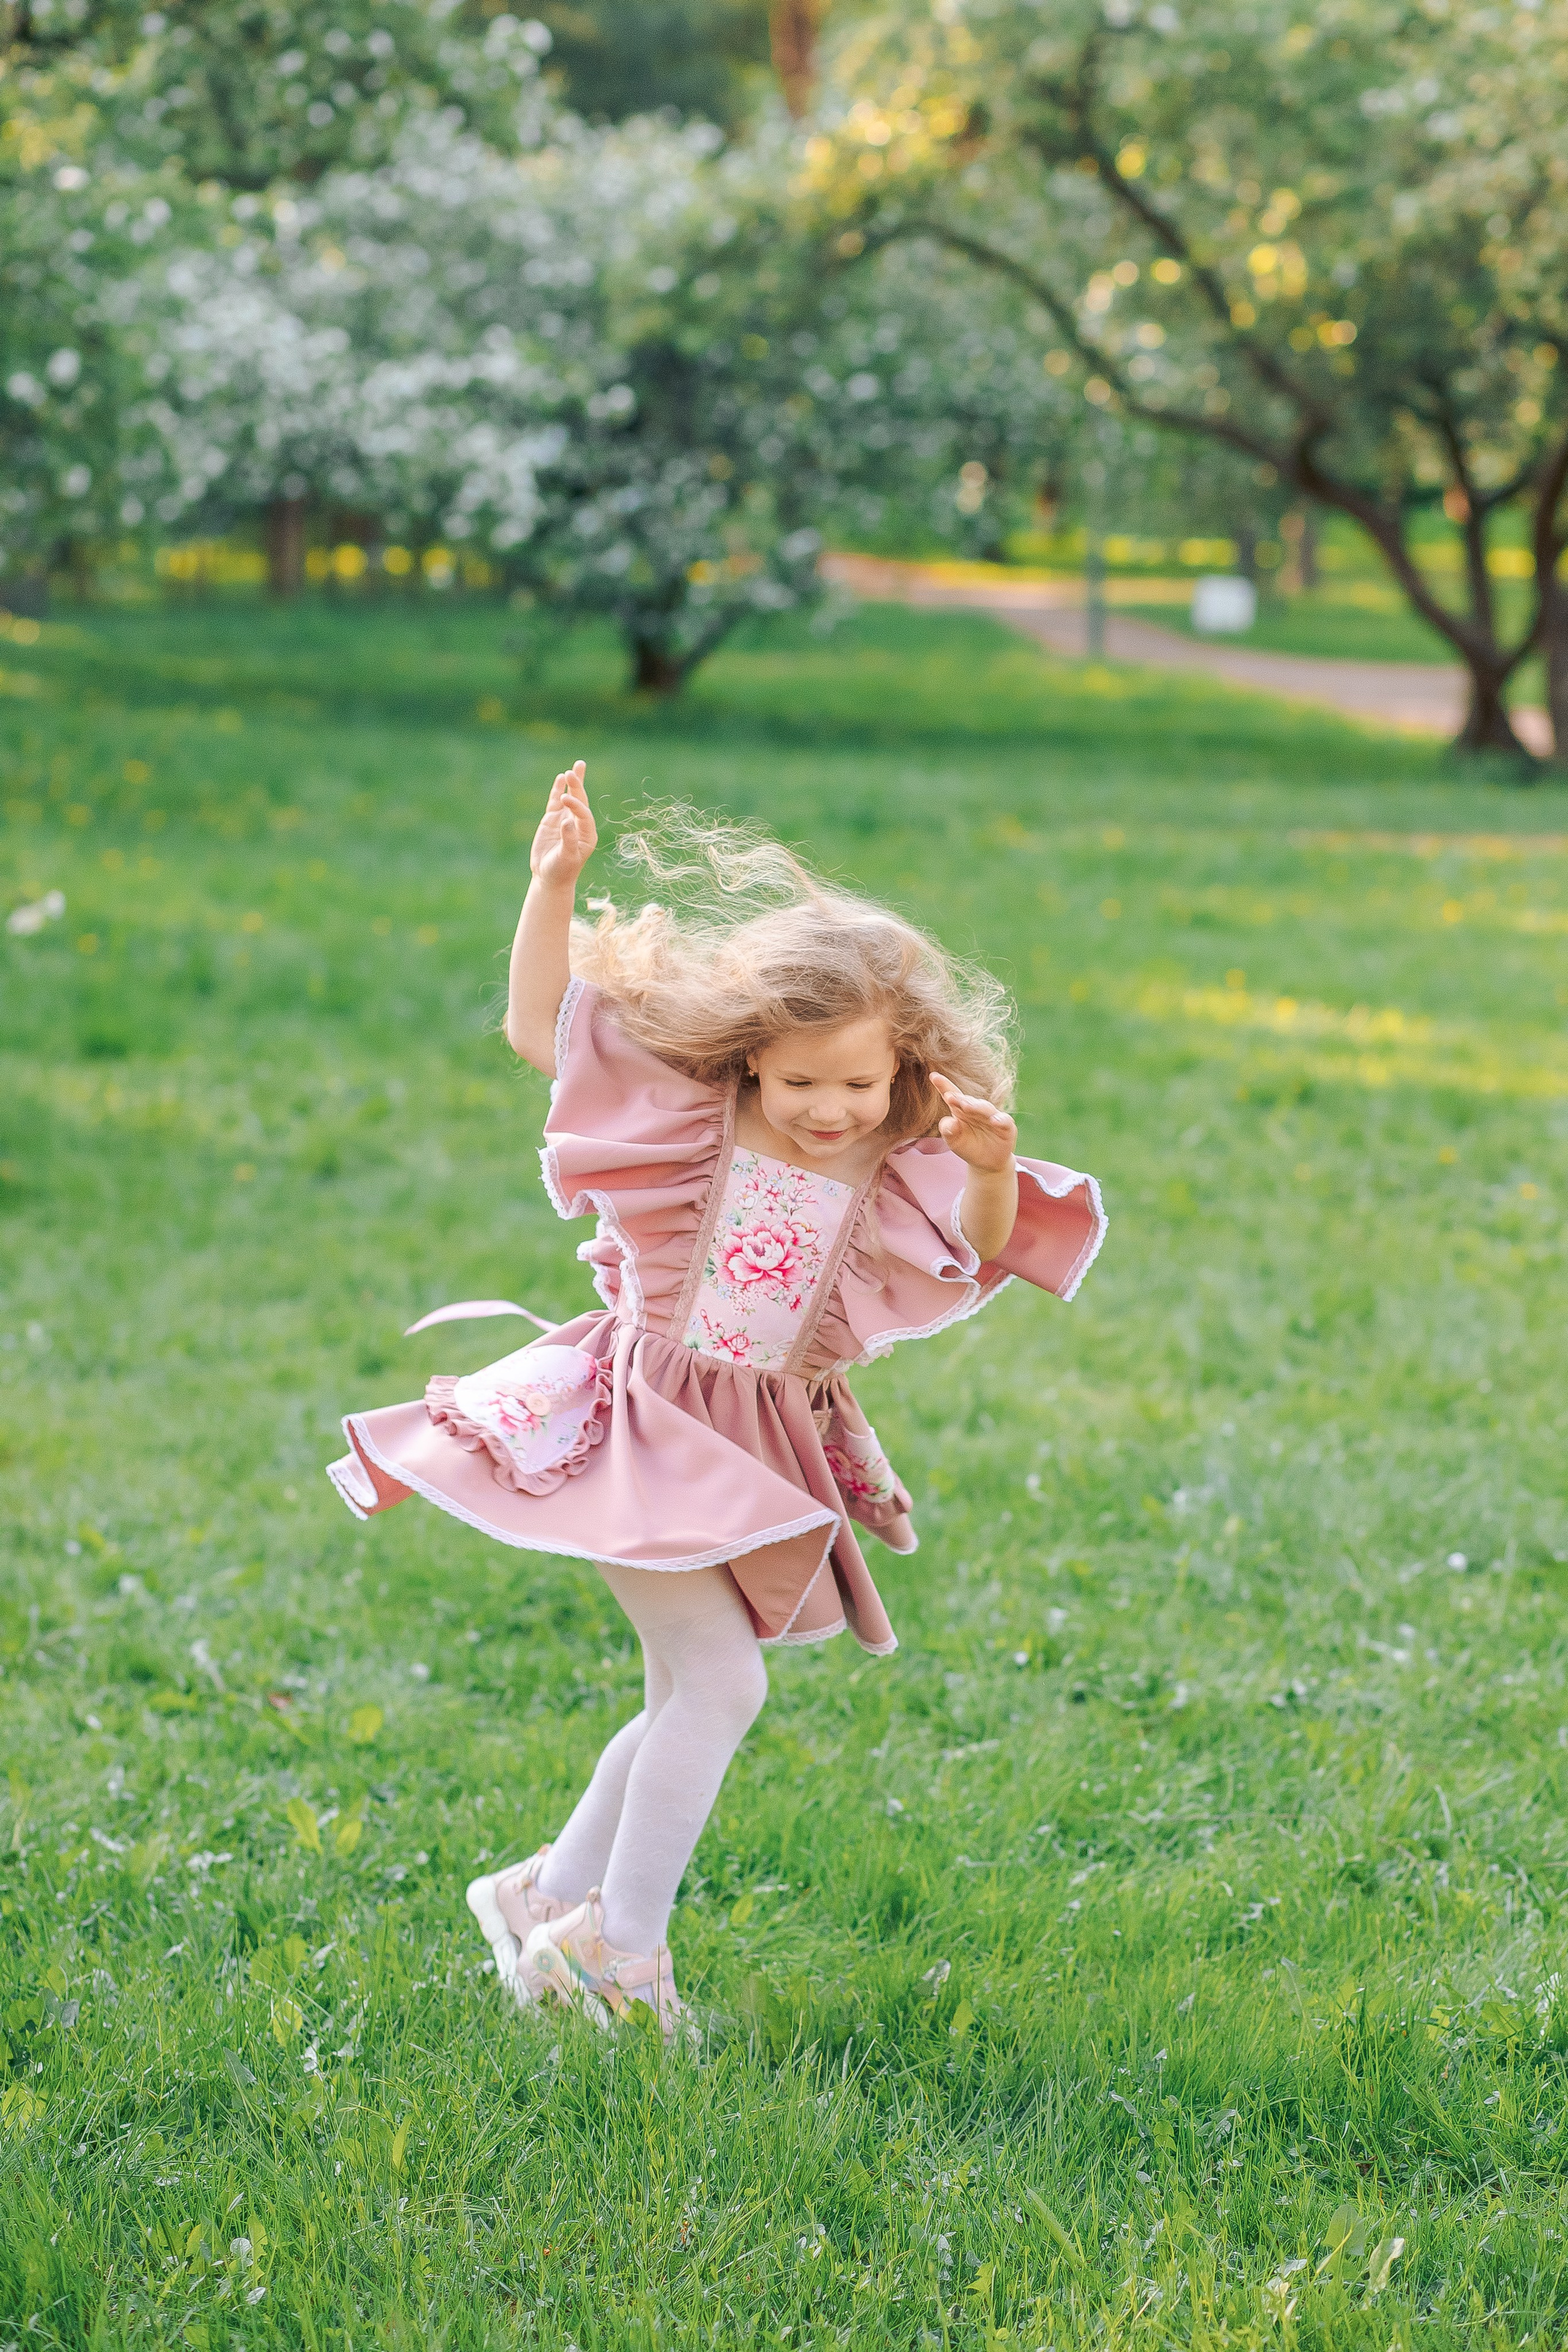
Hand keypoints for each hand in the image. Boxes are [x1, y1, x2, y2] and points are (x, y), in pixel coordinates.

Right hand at [529, 761, 596, 888]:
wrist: (550, 878)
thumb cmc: (561, 871)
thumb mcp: (566, 858)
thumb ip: (568, 839)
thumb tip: (566, 821)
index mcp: (587, 834)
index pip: (584, 814)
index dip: (577, 805)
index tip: (566, 799)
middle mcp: (579, 824)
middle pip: (581, 800)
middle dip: (578, 785)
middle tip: (575, 769)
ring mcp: (565, 820)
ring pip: (570, 798)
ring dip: (573, 783)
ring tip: (576, 767)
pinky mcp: (553, 820)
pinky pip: (556, 802)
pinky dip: (558, 790)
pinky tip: (561, 778)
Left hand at [930, 1072, 1016, 1171]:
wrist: (987, 1162)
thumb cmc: (968, 1147)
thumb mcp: (954, 1141)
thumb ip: (948, 1131)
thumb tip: (950, 1123)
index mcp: (961, 1110)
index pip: (953, 1095)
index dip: (944, 1086)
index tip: (933, 1077)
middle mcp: (977, 1110)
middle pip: (968, 1101)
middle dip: (959, 1098)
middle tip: (949, 1096)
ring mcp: (992, 1117)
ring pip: (985, 1108)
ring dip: (976, 1106)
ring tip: (965, 1106)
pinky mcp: (1006, 1127)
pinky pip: (1004, 1121)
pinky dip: (999, 1120)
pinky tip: (993, 1121)